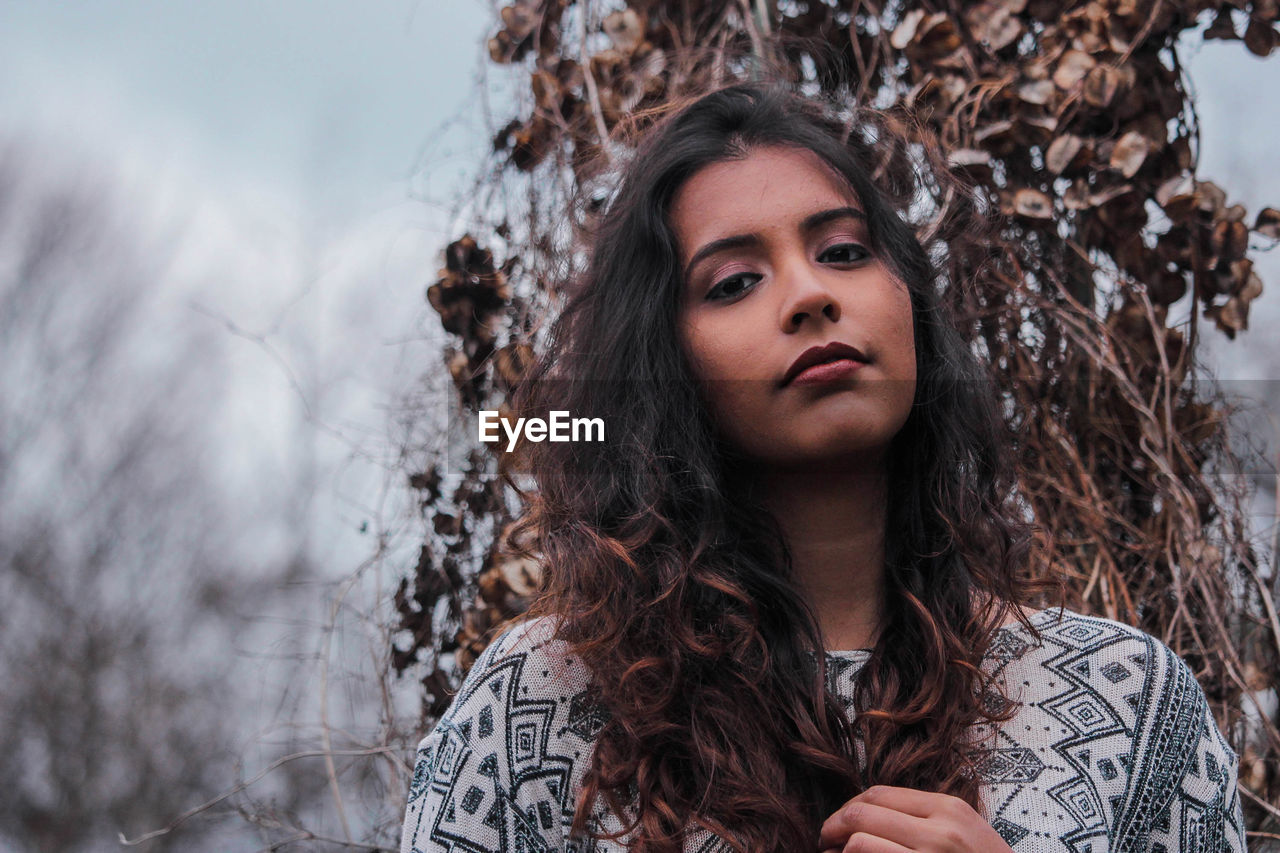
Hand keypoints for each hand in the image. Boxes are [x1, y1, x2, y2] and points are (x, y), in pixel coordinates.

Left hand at [818, 785, 1015, 851]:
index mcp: (948, 809)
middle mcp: (939, 832)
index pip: (878, 794)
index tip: (839, 821)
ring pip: (860, 843)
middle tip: (826, 841)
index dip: (849, 806)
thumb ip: (923, 817)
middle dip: (833, 826)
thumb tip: (863, 815)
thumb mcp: (963, 830)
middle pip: (862, 814)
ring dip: (839, 851)